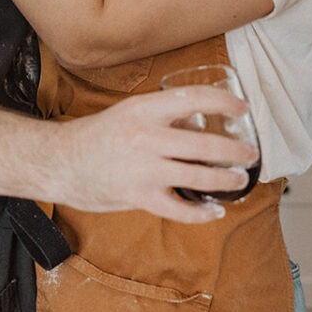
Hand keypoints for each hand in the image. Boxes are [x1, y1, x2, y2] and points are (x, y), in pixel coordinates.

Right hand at [45, 86, 257, 222]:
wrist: (59, 161)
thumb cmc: (95, 136)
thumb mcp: (129, 113)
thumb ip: (163, 117)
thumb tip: (199, 123)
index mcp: (144, 109)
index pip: (194, 98)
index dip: (224, 103)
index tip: (243, 108)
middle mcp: (146, 136)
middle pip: (205, 144)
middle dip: (236, 151)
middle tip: (251, 154)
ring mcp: (144, 169)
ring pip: (199, 177)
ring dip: (227, 179)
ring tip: (240, 179)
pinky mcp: (139, 196)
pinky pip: (180, 209)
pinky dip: (202, 212)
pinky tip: (215, 210)